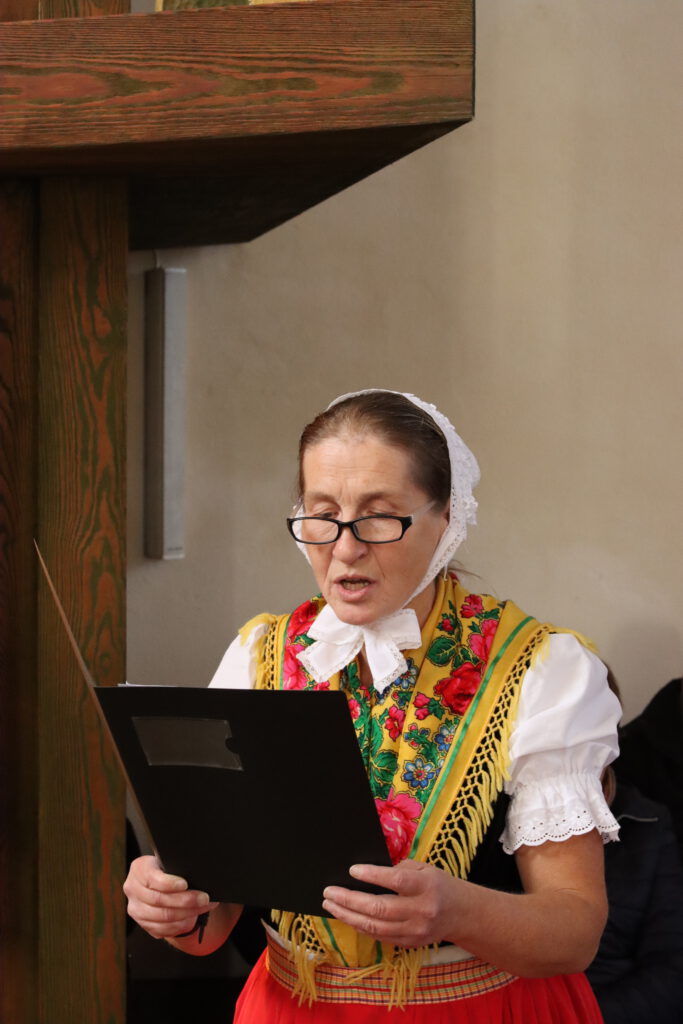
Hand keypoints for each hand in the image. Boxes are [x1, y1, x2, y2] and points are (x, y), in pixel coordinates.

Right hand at [123, 855, 218, 939]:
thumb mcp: (169, 862)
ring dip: (186, 914)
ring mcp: (136, 909)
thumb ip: (176, 866)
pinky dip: (180, 925)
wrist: (159, 883)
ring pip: (162, 917)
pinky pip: (162, 929)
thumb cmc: (168, 869)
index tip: (186, 884)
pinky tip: (192, 918)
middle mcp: (133, 889)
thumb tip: (196, 873)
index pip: (152, 879)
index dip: (169, 883)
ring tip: (202, 908)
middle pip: (158, 900)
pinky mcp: (143, 924)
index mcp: (139, 869)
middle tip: (203, 898)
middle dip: (185, 900)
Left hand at [322, 860, 463, 947]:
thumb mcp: (424, 868)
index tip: (352, 870)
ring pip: (375, 926)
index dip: (372, 876)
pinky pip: (379, 937)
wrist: (461, 914)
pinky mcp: (410, 943)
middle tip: (329, 892)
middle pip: (379, 908)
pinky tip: (347, 917)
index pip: (396, 881)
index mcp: (426, 886)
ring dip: (348, 916)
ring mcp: (415, 930)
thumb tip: (367, 874)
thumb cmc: (438, 884)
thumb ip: (399, 870)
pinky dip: (360, 926)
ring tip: (331, 905)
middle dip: (349, 900)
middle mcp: (421, 910)